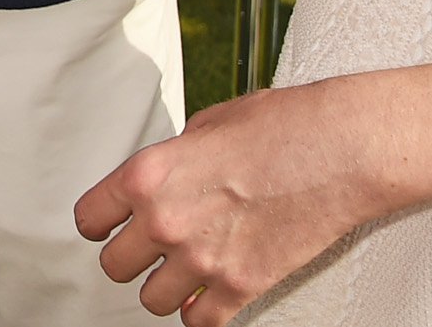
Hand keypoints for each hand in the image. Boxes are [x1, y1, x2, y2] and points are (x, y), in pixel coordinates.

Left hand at [75, 77, 391, 322]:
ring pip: (151, 302)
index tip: (110, 226)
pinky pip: (198, 323)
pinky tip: (210, 294)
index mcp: (150, 174)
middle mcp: (167, 220)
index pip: (90, 219)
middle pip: (114, 267)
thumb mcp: (208, 124)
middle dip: (132, 257)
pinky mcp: (241, 286)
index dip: (101, 223)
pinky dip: (202, 312)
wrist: (341, 150)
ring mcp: (203, 258)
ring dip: (166, 288)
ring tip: (184, 271)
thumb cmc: (284, 127)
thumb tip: (165, 176)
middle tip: (151, 249)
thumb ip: (174, 157)